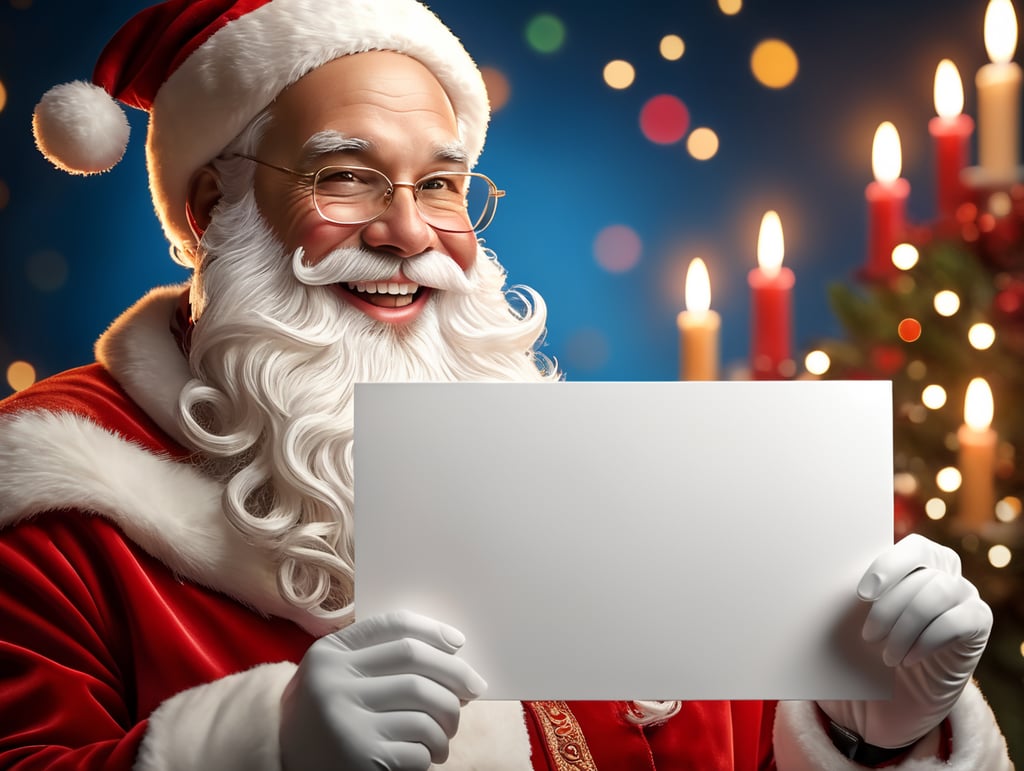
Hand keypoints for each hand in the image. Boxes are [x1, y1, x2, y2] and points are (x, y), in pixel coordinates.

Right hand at [279, 609, 486, 770]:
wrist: (283, 764)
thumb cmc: (326, 716)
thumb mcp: (337, 676)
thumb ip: (377, 658)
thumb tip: (451, 653)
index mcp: (329, 654)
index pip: (393, 626)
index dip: (433, 630)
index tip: (459, 642)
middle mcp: (333, 682)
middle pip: (416, 663)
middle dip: (455, 675)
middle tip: (474, 688)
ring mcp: (345, 720)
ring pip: (425, 708)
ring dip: (448, 722)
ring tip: (446, 733)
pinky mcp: (360, 756)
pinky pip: (418, 747)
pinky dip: (432, 752)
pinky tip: (428, 756)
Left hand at [818, 533, 991, 749]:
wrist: (892, 703)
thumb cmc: (863, 653)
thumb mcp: (845, 624)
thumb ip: (839, 598)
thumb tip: (811, 576)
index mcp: (914, 561)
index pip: (912, 547)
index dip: (887, 566)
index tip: (861, 594)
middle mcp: (944, 573)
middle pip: (924, 569)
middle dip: (890, 604)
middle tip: (867, 635)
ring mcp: (964, 597)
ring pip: (939, 592)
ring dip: (906, 626)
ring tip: (886, 655)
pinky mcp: (977, 626)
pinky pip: (959, 621)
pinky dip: (928, 640)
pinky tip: (909, 660)